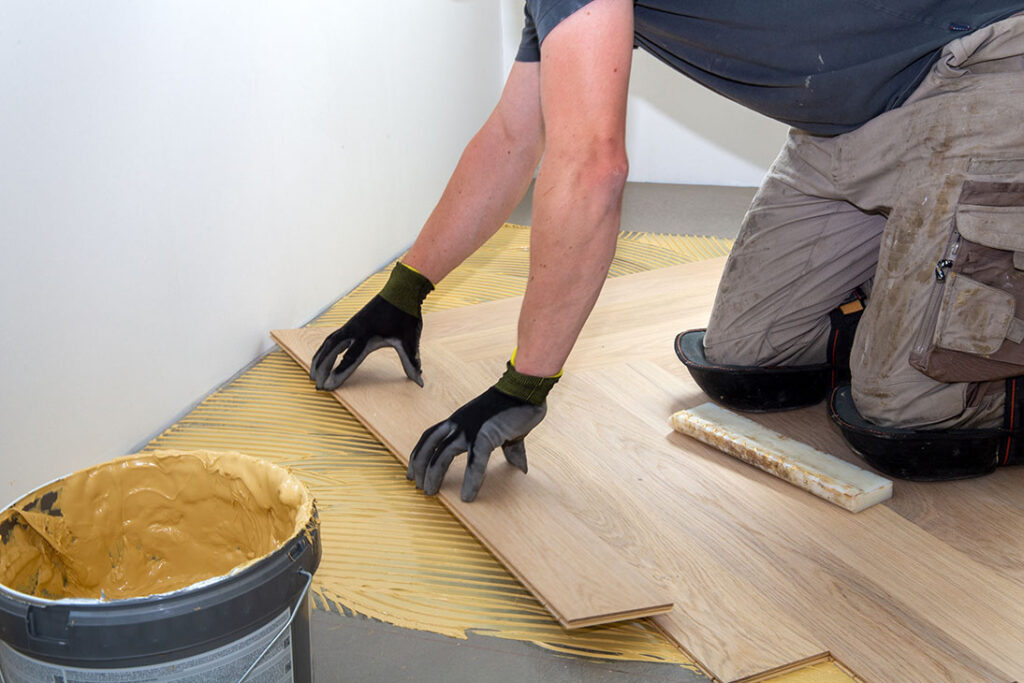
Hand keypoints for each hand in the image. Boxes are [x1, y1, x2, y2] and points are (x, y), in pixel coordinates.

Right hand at [310, 295, 423, 390]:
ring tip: (313, 374)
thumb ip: (412, 362)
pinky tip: (322, 355)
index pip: (350, 359)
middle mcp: (355, 330)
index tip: (329, 386)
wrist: (401, 290)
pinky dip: (324, 349)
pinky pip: (332, 338)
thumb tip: (419, 381)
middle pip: (332, 352)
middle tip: (317, 386)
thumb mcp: (410, 340)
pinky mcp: (351, 323)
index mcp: (368, 336)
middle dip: (323, 369)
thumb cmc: (405, 314)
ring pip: (328, 344)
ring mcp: (351, 326)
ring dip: (319, 359)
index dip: (339, 374)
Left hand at [408, 387, 545, 501]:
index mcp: (459, 420)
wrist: (526, 391)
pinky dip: (470, 481)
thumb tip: (520, 468)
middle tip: (418, 487)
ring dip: (433, 475)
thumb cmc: (516, 407)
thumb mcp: (505, 431)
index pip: (429, 437)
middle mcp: (458, 423)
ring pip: (441, 455)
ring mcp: (469, 428)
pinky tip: (467, 496)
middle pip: (428, 447)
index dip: (419, 455)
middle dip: (420, 468)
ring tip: (431, 493)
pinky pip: (474, 462)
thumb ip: (508, 450)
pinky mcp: (485, 435)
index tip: (413, 473)